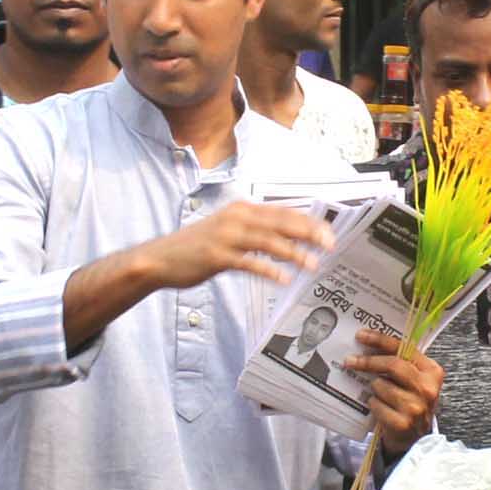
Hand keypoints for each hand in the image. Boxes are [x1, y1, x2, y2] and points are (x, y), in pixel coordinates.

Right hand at [137, 201, 333, 291]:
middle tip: (330, 244)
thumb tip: (285, 237)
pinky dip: (268, 270)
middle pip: (280, 223)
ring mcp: (226, 237)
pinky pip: (248, 263)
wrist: (160, 258)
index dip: (308, 222)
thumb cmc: (197, 247)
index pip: (282, 212)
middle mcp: (236, 218)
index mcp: (241, 210)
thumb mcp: (227, 231)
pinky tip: (284, 279)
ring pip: (268, 241)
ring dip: (293, 253)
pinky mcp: (217, 257)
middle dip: (308, 233)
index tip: (329, 232)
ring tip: (312, 265)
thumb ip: (253, 231)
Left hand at [343, 329, 442, 453]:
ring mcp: (416, 407)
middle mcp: (427, 388)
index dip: (380, 340)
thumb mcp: (414, 381)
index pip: (404, 348)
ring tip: (379, 395)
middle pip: (393, 365)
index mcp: (432, 371)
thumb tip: (369, 345)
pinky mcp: (403, 423)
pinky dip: (373, 405)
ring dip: (374, 389)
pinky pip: (376, 404)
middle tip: (350, 360)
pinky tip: (379, 408)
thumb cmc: (411, 404)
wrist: (415, 439)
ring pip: (381, 385)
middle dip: (368, 361)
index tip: (361, 335)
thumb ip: (401, 363)